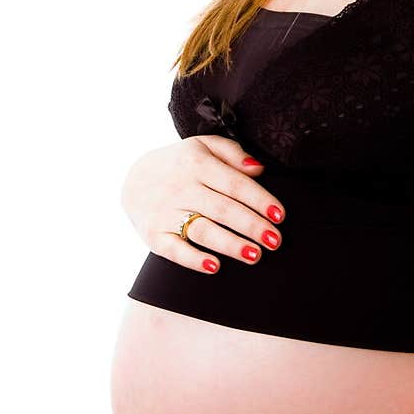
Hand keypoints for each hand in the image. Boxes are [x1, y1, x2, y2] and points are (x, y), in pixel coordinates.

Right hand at [120, 135, 286, 271]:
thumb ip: (233, 154)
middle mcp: (181, 188)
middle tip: (275, 241)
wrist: (133, 179)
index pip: (235, 184)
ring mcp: (165, 212)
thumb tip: (259, 170)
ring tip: (254, 255)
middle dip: (252, 226)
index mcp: (197, 164)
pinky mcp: (153, 235)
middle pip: (223, 210)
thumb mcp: (204, 146)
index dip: (260, 200)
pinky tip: (214, 267)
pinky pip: (174, 250)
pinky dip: (193, 260)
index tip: (279, 215)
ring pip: (203, 231)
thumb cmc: (181, 164)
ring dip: (230, 245)